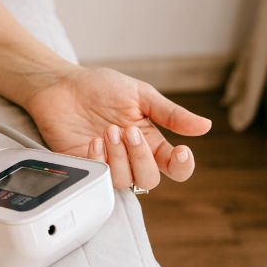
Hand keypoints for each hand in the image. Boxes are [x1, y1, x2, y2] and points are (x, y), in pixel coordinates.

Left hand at [24, 67, 211, 190]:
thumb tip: (205, 126)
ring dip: (119, 158)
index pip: (174, 166)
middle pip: (149, 179)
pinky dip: (99, 160)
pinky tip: (93, 141)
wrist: (61, 84)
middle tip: (127, 130)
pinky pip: (97, 178)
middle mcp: (129, 156)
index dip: (182, 166)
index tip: (180, 152)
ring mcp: (107, 163)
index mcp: (149, 140)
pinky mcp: (84, 166)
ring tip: (107, 131)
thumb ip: (170, 113)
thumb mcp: (139, 94)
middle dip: (141, 156)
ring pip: (124, 182)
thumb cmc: (99, 87)